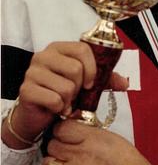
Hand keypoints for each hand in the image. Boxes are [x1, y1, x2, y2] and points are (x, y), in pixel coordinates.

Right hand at [2, 41, 127, 148]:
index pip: (82, 49)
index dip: (92, 68)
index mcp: (59, 49)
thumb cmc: (62, 94)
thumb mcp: (85, 84)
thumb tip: (125, 83)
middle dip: (80, 87)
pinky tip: (55, 108)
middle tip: (73, 94)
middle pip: (76, 68)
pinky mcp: (26, 90)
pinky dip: (59, 108)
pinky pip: (54, 100)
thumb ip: (105, 79)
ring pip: (66, 87)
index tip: (91, 82)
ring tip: (64, 101)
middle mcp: (43, 56)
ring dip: (70, 100)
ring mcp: (32, 72)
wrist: (38, 115)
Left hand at [29, 119, 157, 164]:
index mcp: (94, 139)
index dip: (61, 131)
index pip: (63, 128)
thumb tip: (83, 132)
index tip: (63, 134)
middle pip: (53, 145)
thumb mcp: (118, 141)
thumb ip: (96, 136)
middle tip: (63, 151)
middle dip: (57, 147)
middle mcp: (82, 155)